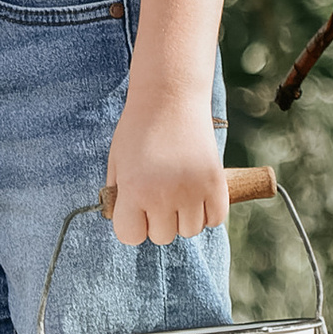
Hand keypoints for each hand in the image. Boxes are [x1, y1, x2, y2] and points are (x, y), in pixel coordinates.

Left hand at [102, 94, 229, 248]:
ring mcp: (192, 190)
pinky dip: (208, 213)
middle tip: (160, 194)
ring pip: (189, 231)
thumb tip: (126, 223)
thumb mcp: (117, 161)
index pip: (130, 237)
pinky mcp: (215, 183)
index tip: (136, 208)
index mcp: (133, 190)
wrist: (170, 96)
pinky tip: (198, 195)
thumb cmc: (138, 128)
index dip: (132, 224)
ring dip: (184, 218)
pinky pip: (215, 219)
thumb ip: (118, 195)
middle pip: (162, 237)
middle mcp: (162, 195)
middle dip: (158, 220)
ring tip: (179, 192)